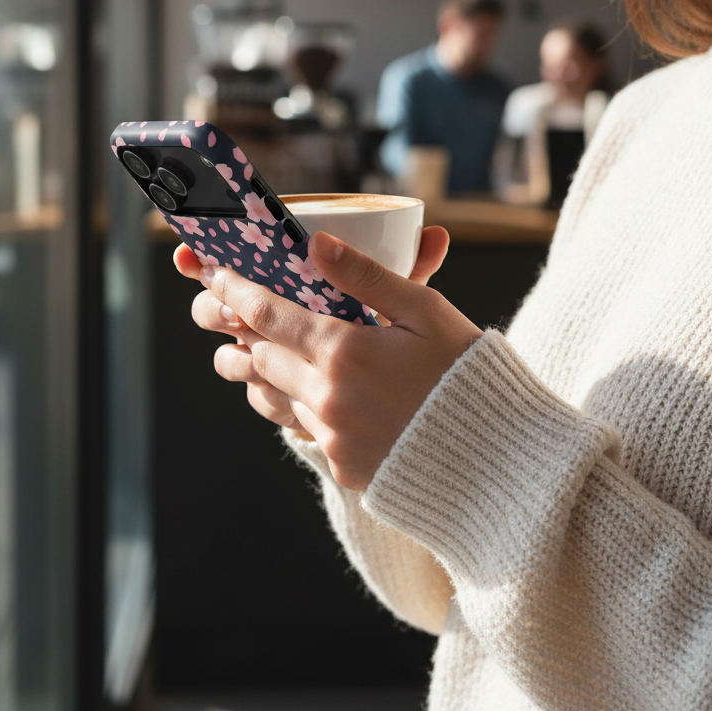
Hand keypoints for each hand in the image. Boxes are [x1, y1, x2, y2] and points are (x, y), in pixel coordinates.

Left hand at [176, 227, 481, 489]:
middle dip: (239, 327)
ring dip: (257, 369)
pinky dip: (291, 403)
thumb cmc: (466, 373)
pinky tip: (296, 391)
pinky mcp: (343, 466)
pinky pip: (301, 427)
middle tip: (221, 305)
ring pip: (272, 395)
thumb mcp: (426, 312)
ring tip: (245, 350)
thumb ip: (368, 277)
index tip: (214, 273)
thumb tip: (317, 244)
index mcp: (344, 352)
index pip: (267, 314)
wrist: (496, 462)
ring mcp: (332, 438)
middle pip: (260, 355)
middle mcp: (327, 398)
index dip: (235, 290)